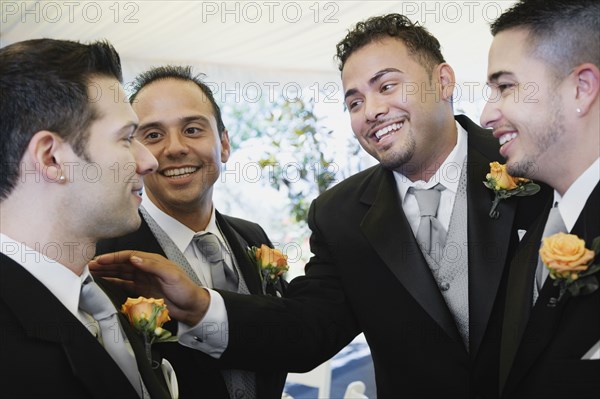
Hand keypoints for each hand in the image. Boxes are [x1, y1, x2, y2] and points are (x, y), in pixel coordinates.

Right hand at [89, 250, 208, 325]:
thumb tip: (134, 258)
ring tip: (92, 273)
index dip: (114, 257)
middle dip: (106, 264)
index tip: (100, 260)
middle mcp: (146, 269)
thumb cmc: (185, 289)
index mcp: (153, 261)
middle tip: (89, 266)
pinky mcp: (142, 291)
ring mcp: (143, 280)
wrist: (191, 307)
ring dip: (107, 273)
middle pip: (122, 264)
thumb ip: (152, 266)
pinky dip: (113, 283)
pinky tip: (104, 282)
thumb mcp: (171, 274)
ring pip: (121, 274)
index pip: (129, 256)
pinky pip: (124, 285)